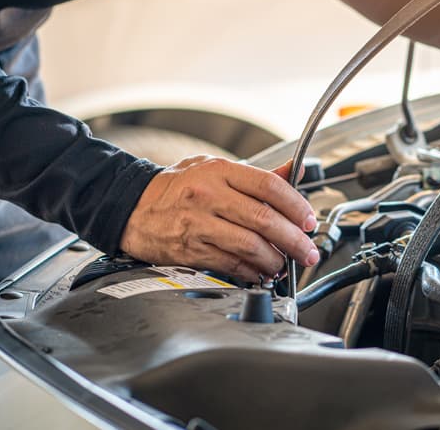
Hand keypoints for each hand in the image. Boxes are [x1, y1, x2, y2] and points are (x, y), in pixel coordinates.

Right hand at [120, 157, 318, 282]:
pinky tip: (261, 271)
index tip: (309, 220)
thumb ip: (256, 174)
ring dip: (275, 259)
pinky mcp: (190, 250)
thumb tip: (294, 172)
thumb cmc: (176, 187)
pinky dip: (252, 271)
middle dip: (294, 239)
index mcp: (220, 171)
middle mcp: (209, 196)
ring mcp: (198, 224)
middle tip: (307, 251)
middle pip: (264, 219)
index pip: (269, 186)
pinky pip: (231, 264)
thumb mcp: (214, 168)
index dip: (296, 205)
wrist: (130, 206)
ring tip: (285, 264)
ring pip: (250, 245)